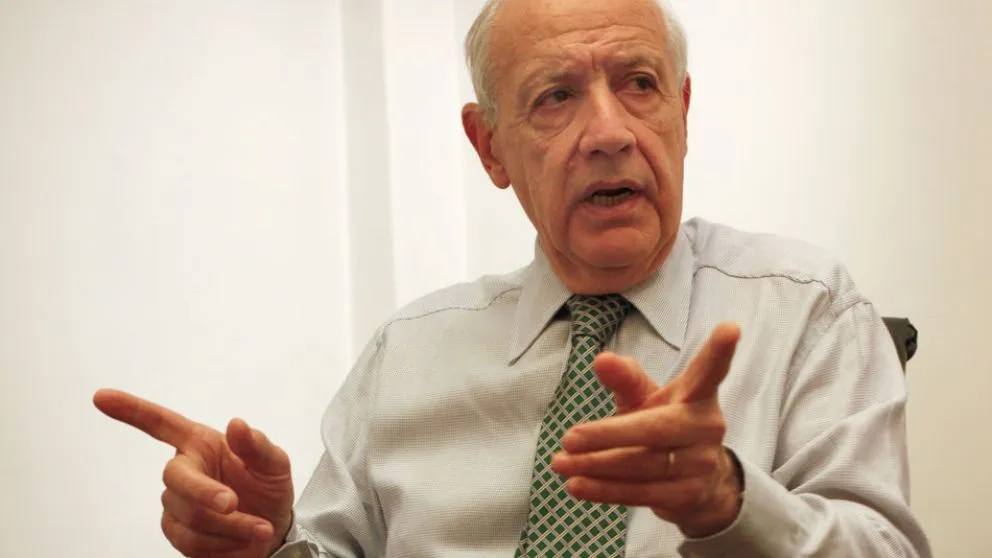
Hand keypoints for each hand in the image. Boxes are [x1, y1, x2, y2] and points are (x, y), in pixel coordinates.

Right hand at [93, 389, 294, 557]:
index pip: (161, 423)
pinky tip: (243, 541)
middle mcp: (184, 469)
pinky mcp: (177, 532)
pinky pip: (191, 540)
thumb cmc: (268, 488)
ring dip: (229, 525)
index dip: (131, 410)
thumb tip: (237, 424)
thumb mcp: (274, 463)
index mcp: (201, 444)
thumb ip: (257, 445)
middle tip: (233, 504)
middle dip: (204, 493)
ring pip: (189, 515)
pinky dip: (223, 543)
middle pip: (175, 478)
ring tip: (259, 528)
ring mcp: (176, 503)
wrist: (273, 531)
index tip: (101, 396)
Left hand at [551, 322, 742, 537]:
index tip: (730, 328)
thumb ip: (625, 379)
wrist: (698, 485)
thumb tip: (601, 359)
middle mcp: (705, 428)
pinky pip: (640, 492)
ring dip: (595, 465)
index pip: (709, 372)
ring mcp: (700, 464)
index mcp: (698, 396)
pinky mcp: (688, 496)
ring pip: (641, 465)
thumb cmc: (665, 427)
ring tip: (560, 463)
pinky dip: (604, 490)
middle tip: (568, 438)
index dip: (720, 351)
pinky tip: (576, 485)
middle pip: (654, 429)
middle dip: (608, 435)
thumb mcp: (647, 399)